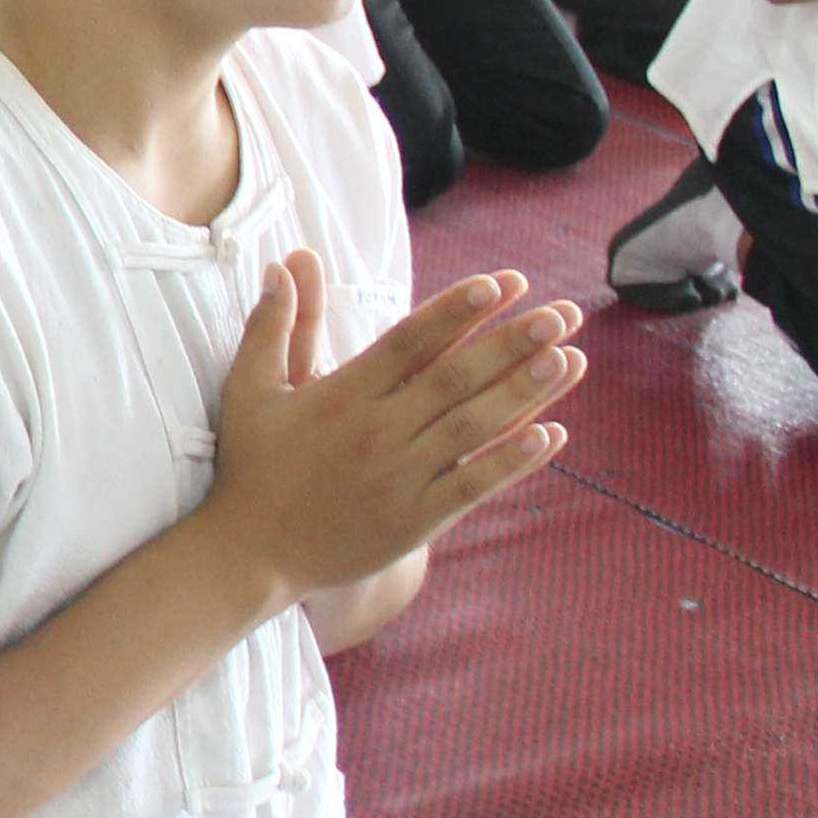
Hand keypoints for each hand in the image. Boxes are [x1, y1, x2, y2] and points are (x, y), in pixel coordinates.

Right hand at [201, 258, 580, 599]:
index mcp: (340, 395)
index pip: (408, 342)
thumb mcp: (250, 389)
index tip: (499, 284)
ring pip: (473, 428)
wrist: (251, 553)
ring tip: (568, 358)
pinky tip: (553, 436)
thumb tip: (285, 263)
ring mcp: (399, 478)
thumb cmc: (253, 466)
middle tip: (559, 313)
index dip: (455, 311)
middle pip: (453, 378)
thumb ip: (274, 325)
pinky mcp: (414, 520)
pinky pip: (473, 486)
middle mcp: (375, 432)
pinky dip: (513, 462)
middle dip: (511, 342)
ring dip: (524, 392)